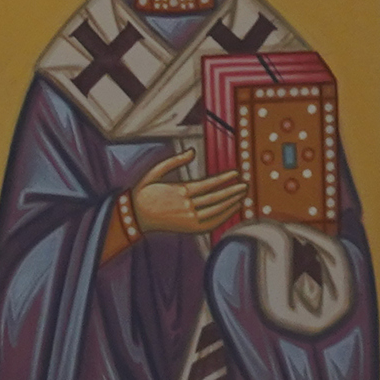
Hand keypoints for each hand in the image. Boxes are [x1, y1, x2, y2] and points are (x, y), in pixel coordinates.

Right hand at [128, 158, 250, 238]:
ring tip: (242, 196)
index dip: (224, 179)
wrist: (133, 217)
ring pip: (215, 211)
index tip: (236, 173)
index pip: (208, 184)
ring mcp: (187, 219)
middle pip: (215, 198)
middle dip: (232, 191)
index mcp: (179, 191)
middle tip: (245, 185)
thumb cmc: (143, 193)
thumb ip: (174, 161)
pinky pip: (211, 224)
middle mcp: (185, 206)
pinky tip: (233, 209)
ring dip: (231, 203)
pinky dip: (224, 217)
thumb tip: (192, 151)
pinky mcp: (188, 228)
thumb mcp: (153, 173)